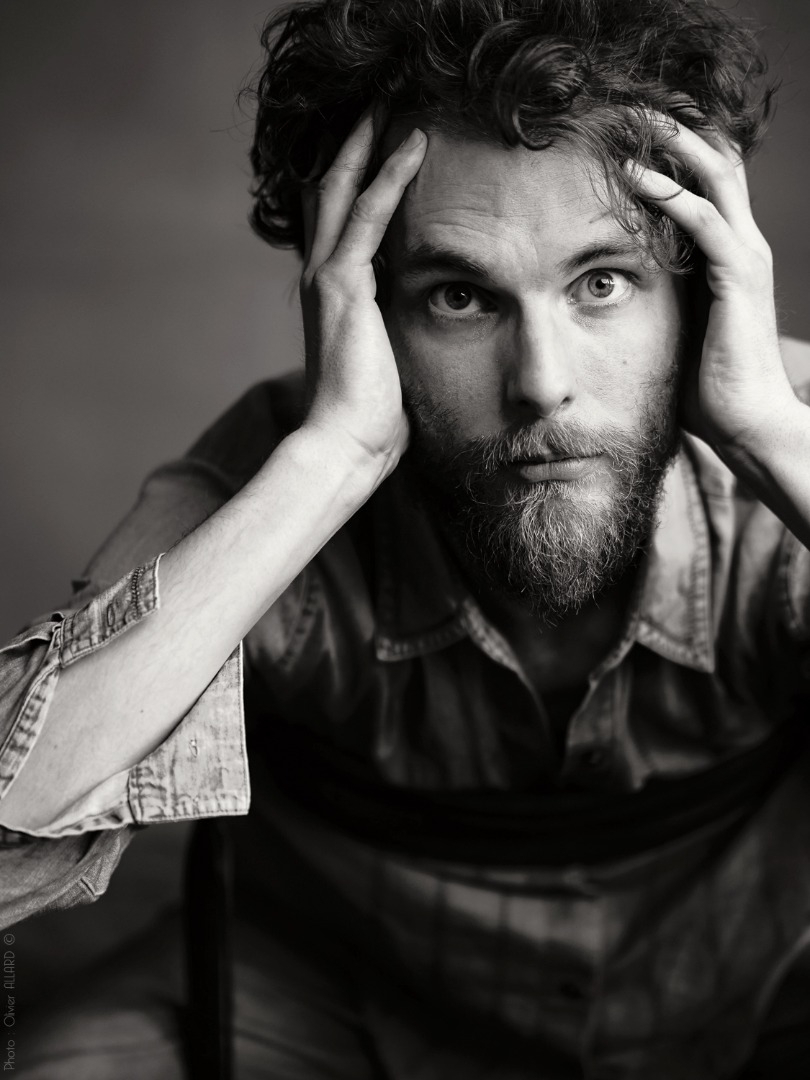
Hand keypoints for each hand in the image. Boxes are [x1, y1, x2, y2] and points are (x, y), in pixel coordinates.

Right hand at [298, 107, 426, 482]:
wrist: (346, 443)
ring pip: (341, 188)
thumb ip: (392, 329)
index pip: (337, 220)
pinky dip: (390, 176)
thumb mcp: (386, 360)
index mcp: (331, 294)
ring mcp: (326, 278)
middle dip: (352, 144)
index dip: (353, 177)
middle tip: (377, 101)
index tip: (379, 143)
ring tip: (390, 98)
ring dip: (367, 141)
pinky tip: (413, 144)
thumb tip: (424, 325)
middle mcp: (321, 277)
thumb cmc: (370, 415)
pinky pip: (366, 215)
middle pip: (328, 190)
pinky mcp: (341, 285)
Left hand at [626, 119, 794, 460]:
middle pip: (715, 159)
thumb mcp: (679, 328)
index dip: (673, 148)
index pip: (708, 179)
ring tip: (626, 118)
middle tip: (624, 106)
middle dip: (673, 127)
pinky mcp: (737, 277)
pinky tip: (630, 174)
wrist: (746, 425)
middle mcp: (743, 243)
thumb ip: (662, 298)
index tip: (625, 130)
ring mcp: (744, 256)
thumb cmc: (709, 386)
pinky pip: (702, 219)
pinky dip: (667, 191)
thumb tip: (616, 289)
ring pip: (713, 174)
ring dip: (670, 142)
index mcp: (729, 253)